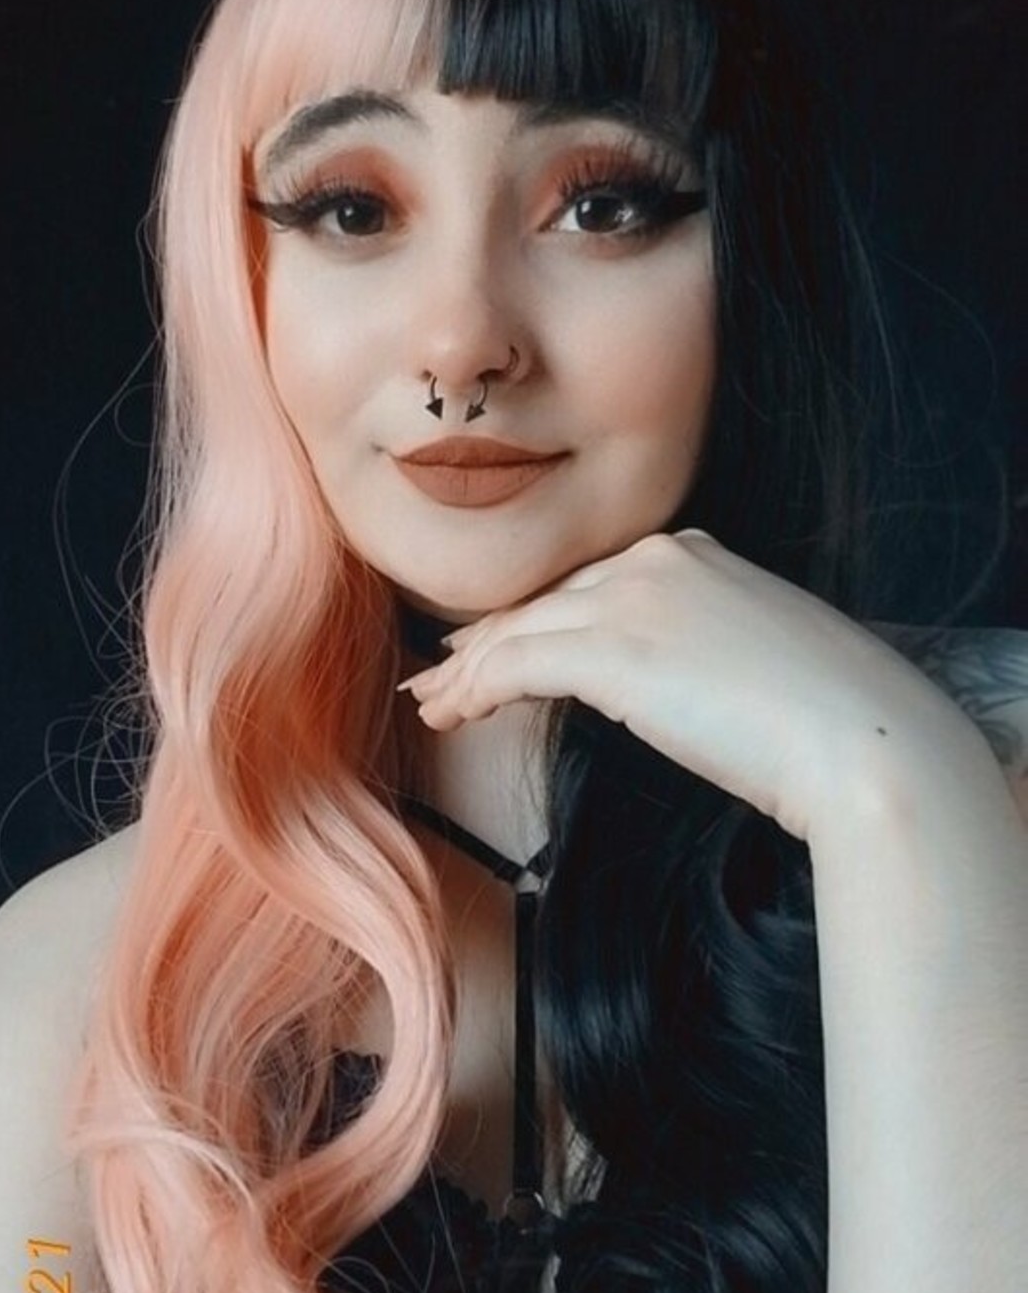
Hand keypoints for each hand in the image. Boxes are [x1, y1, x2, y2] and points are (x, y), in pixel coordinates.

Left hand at [400, 531, 963, 843]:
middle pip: (543, 604)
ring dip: (464, 673)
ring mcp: (633, 601)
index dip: (530, 619)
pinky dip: (474, 689)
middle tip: (438, 675)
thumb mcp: (756, 658)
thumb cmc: (829, 719)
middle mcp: (654, 560)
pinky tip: (450, 713)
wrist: (863, 739)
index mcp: (690, 553)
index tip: (490, 645)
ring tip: (429, 705)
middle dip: (483, 643)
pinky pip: (518, 665)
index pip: (584, 585)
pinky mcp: (616, 652)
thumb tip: (657, 682)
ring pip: (519, 633)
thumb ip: (698, 649)